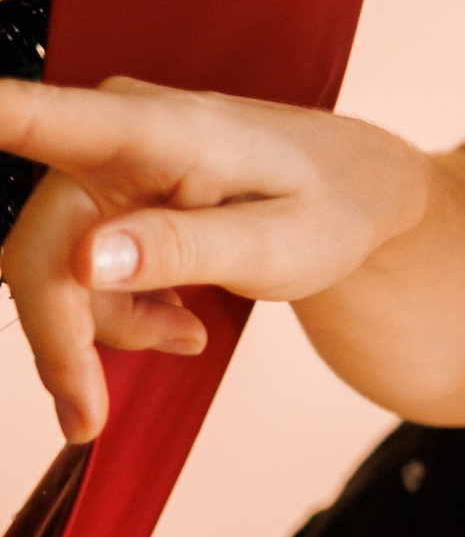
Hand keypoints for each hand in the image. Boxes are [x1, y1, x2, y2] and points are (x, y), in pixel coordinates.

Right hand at [0, 77, 432, 441]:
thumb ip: (185, 248)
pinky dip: (114, 309)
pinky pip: (73, 265)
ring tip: (186, 334)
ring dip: (105, 324)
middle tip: (87, 420)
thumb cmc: (329, 207)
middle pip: (39, 247)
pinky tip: (175, 320)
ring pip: (52, 266)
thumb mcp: (277, 245)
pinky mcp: (99, 187)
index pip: (47, 117)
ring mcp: (100, 156)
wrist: (354, 189)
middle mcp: (111, 128)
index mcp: (157, 129)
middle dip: (63, 338)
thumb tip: (86, 260)